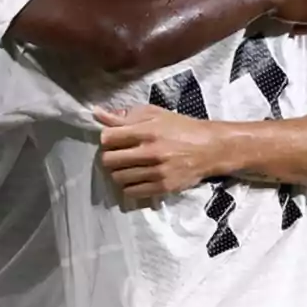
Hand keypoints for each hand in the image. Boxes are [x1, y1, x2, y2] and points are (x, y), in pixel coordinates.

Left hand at [97, 105, 226, 196]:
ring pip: (118, 177)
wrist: (209, 148)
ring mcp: (157, 172)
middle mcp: (151, 152)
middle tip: (117, 154)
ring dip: (118, 172)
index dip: (106, 138)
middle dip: (109, 156)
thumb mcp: (154, 114)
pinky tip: (135, 178)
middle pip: (110, 160)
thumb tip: (97, 114)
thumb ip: (125, 116)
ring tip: (126, 166)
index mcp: (147, 131)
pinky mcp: (163, 187)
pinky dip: (128, 186)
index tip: (112, 139)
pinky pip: (132, 192)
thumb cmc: (180, 127)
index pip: (109, 138)